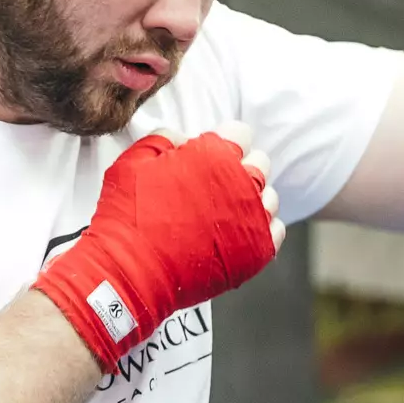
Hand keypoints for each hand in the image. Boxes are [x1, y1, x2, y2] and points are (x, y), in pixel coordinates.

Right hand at [34, 122, 281, 370]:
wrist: (131, 270)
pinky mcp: (257, 251)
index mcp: (216, 155)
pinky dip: (259, 228)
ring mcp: (253, 218)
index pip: (240, 133)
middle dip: (238, 167)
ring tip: (223, 212)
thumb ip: (165, 138)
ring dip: (251, 198)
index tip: (210, 154)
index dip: (223, 141)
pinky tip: (237, 232)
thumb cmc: (128, 215)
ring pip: (269, 197)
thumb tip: (183, 139)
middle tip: (213, 185)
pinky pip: (275, 230)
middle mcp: (242, 183)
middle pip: (259, 163)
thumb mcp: (134, 160)